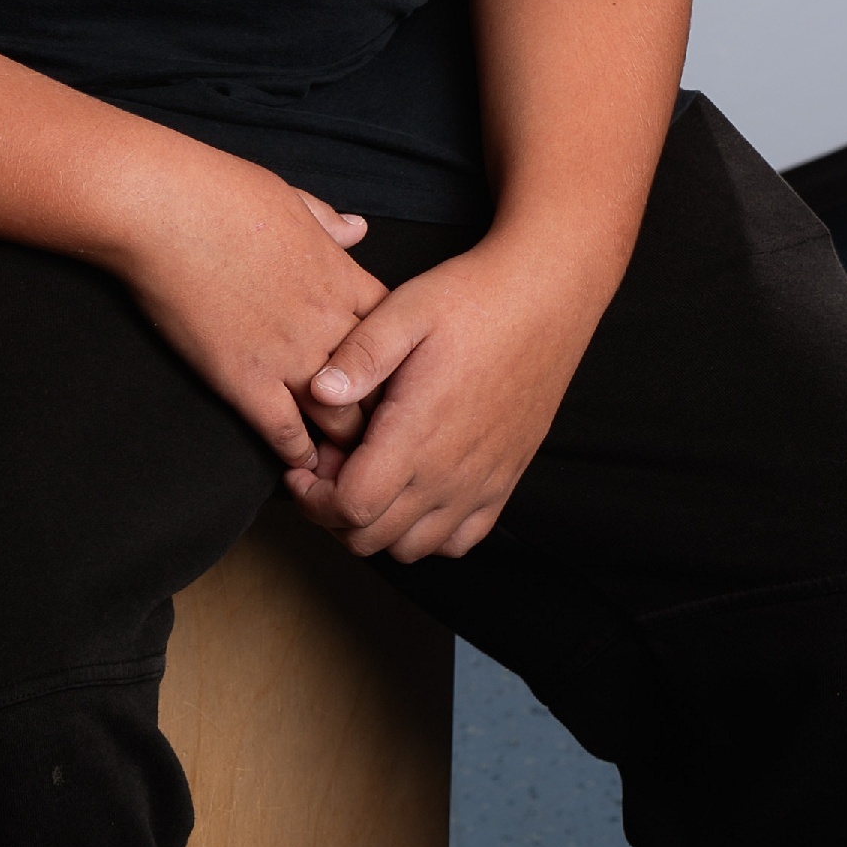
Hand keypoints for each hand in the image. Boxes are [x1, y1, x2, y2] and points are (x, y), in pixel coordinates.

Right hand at [111, 154, 386, 466]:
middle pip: (380, 384)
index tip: (383, 371)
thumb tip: (359, 228)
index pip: (395, 333)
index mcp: (341, 275)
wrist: (164, 208)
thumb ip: (329, 223)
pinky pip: (286, 434)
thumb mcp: (292, 198)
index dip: (393, 357)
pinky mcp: (245, 380)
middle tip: (372, 427)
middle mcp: (327, 321)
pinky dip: (297, 453)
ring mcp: (289, 354)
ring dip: (342, 440)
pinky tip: (299, 463)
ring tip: (342, 457)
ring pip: (340, 419)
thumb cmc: (222, 191)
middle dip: (379, 407)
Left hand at [283, 235, 606, 562]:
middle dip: (332, 513)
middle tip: (326, 466)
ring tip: (365, 474)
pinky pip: (459, 541)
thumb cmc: (472, 300)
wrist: (544, 298)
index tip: (302, 467)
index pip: (351, 508)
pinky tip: (413, 491)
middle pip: (373, 538)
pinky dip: (427, 533)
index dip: (313, 498)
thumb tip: (318, 393)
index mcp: (418, 436)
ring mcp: (481, 484)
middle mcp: (450, 474)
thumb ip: (359, 355)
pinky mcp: (504, 482)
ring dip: (376, 525)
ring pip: (412, 548)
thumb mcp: (405, 309)